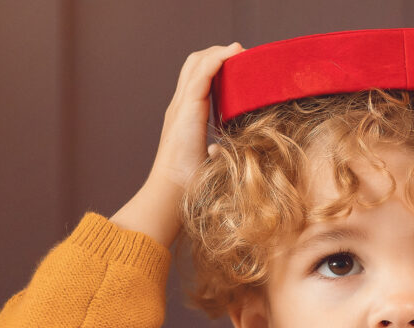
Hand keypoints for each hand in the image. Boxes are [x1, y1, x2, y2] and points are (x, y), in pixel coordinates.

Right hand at [112, 43, 243, 248]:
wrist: (171, 192)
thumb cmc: (189, 184)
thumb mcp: (209, 160)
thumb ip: (214, 150)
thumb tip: (222, 150)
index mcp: (185, 116)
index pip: (198, 79)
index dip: (216, 66)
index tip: (238, 64)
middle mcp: (180, 106)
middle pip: (195, 65)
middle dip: (218, 53)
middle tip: (243, 54)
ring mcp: (181, 105)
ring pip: (197, 64)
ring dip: (220, 52)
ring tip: (241, 50)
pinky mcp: (187, 109)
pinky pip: (202, 74)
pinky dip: (217, 59)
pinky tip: (233, 53)